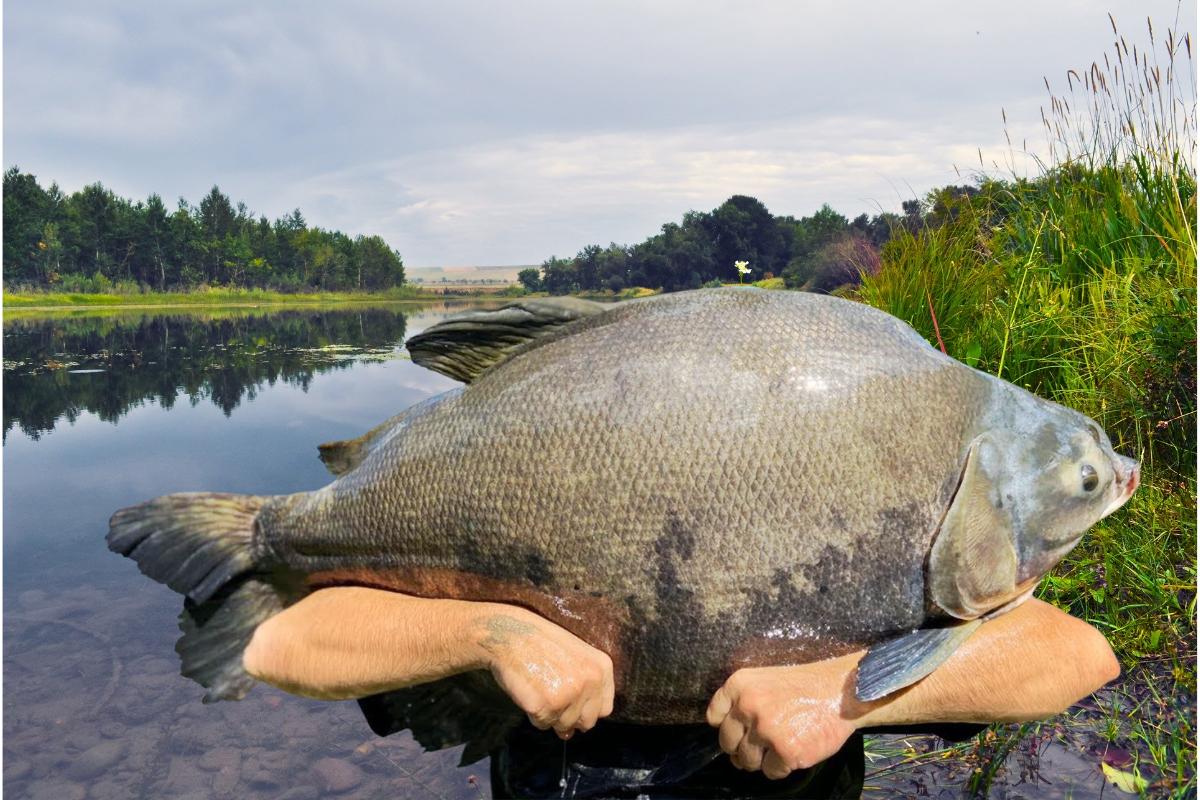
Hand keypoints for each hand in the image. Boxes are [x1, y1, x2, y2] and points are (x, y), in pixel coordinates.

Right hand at [475, 608, 614, 739]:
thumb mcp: (577, 654)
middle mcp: (590, 683)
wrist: (510, 634)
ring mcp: (569, 695)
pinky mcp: (546, 706)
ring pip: (563, 726)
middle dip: (570, 717)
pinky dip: (533, 715)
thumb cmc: (541, 642)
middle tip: (553, 699)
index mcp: (601, 668)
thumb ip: (586, 686)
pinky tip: (529, 693)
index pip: (604, 709)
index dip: (587, 709)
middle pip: (587, 722)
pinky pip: (542, 724)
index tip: (574, 703)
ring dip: (549, 716)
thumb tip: (575, 729)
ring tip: (539, 690)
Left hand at [706, 662, 859, 779]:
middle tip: (759, 746)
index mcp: (740, 684)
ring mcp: (766, 729)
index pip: (714, 716)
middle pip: (727, 742)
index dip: (725, 727)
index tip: (737, 731)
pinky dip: (781, 767)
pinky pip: (771, 771)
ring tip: (778, 747)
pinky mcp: (785, 750)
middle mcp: (748, 705)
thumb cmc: (805, 686)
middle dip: (741, 748)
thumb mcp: (765, 679)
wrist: (841, 691)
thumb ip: (743, 700)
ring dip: (760, 760)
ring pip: (746, 760)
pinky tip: (793, 751)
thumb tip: (728, 732)